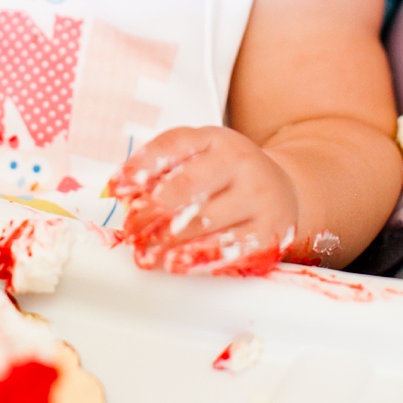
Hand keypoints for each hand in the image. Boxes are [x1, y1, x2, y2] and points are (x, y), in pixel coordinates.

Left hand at [108, 126, 298, 274]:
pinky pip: (230, 249)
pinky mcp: (269, 231)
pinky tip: (178, 263)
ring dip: (168, 241)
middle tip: (132, 230)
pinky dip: (198, 259)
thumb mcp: (198, 155)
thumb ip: (161, 167)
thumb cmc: (228, 174)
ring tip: (146, 252)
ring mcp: (257, 196)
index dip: (141, 166)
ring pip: (205, 221)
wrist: (284, 188)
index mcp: (215, 138)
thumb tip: (124, 190)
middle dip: (151, 212)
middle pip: (187, 186)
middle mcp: (239, 162)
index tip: (118, 188)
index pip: (173, 145)